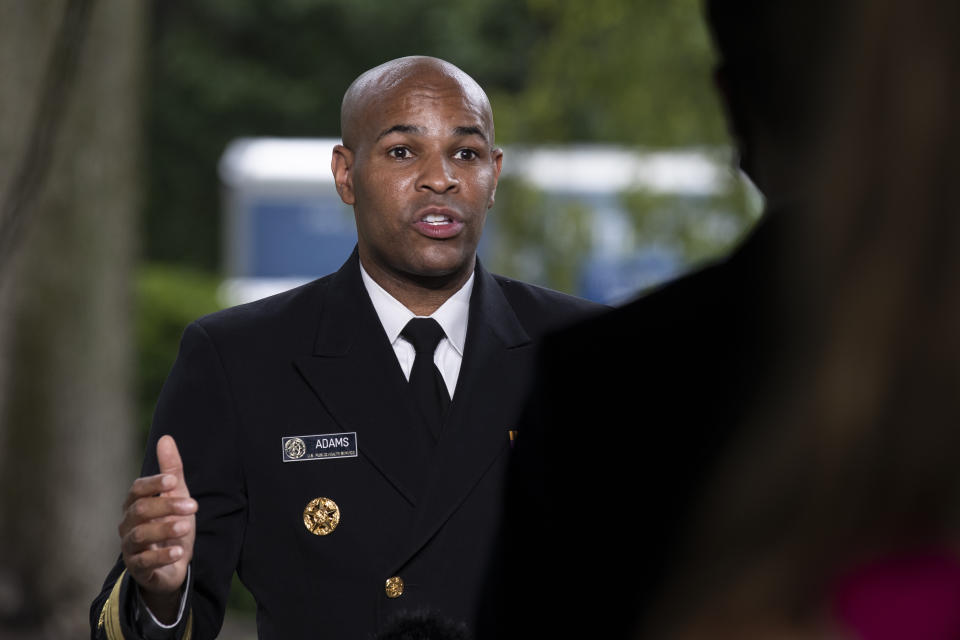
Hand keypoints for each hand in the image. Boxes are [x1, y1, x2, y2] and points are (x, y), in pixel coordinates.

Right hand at [119, 435, 196, 620]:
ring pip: (140, 535)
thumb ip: (171, 470)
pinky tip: (178, 552)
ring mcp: (131, 547)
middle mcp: (128, 525)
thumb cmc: (171, 524)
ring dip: (164, 530)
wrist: (174, 563)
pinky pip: (144, 562)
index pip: (137, 490)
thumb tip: (165, 438)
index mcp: (136, 504)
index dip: (153, 484)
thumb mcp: (177, 496)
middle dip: (166, 506)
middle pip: (139, 511)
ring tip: (185, 528)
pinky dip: (162, 556)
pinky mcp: (138, 568)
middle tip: (193, 506)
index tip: (172, 481)